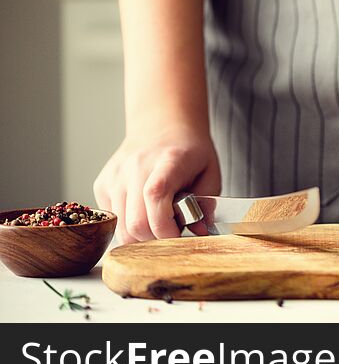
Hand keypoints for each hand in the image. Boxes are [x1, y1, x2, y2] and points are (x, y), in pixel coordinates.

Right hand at [94, 123, 220, 242]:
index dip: (166, 226)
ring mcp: (115, 176)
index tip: (179, 235)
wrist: (162, 125)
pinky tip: (143, 209)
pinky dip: (128, 224)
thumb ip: (207, 204)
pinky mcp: (102, 185)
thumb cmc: (189, 151)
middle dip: (156, 239)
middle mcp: (136, 167)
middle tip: (171, 231)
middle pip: (135, 223)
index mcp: (168, 161)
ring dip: (141, 235)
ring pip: (121, 228)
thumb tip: (198, 233)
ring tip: (158, 220)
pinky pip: (113, 220)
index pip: (155, 195)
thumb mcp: (210, 172)